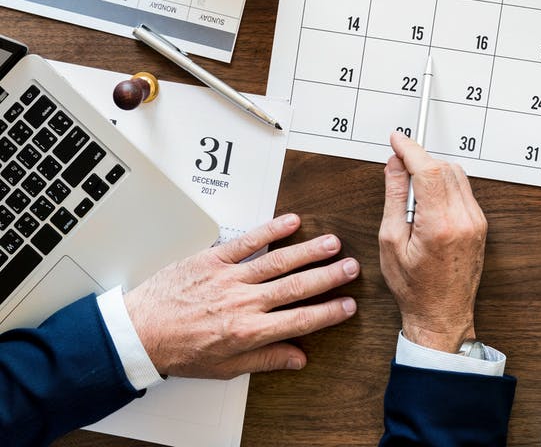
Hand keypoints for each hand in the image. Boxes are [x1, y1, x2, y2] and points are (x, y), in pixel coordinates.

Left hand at [124, 214, 358, 377]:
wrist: (140, 333)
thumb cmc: (179, 351)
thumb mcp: (224, 368)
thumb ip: (265, 360)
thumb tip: (298, 358)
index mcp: (247, 332)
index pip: (299, 320)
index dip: (328, 313)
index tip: (347, 305)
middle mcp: (243, 303)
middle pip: (296, 286)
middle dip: (328, 277)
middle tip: (352, 267)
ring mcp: (230, 278)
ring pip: (279, 261)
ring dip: (309, 251)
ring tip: (333, 243)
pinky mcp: (214, 259)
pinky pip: (248, 242)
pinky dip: (271, 230)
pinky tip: (292, 222)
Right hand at [379, 132, 486, 351]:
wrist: (442, 316)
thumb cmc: (413, 287)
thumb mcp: (391, 241)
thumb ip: (394, 197)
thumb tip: (395, 165)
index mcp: (440, 224)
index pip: (428, 169)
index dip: (410, 148)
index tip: (397, 139)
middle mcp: (464, 219)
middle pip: (444, 167)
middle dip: (420, 162)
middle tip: (398, 172)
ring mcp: (476, 221)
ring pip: (456, 174)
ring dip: (433, 173)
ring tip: (413, 197)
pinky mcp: (480, 224)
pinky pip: (463, 189)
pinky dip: (444, 186)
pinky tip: (428, 204)